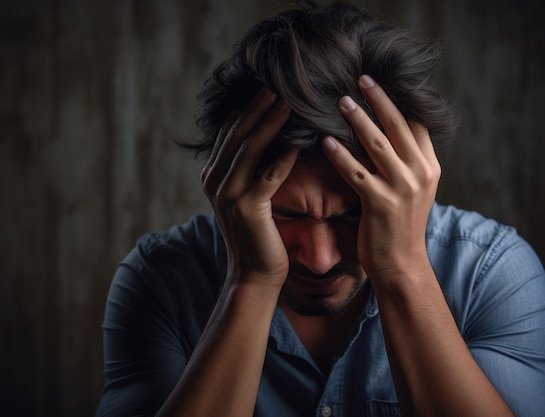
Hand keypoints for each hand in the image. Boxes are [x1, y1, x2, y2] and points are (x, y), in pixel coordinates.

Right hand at [202, 88, 297, 286]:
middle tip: (275, 85)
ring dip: (269, 123)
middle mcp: (215, 181)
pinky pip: (267, 175)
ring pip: (249, 149)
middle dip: (256, 108)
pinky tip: (296, 142)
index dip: (246, 110)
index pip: (230, 134)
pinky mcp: (248, 208)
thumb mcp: (245, 198)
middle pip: (238, 135)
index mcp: (213, 176)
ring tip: (286, 102)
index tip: (264, 89)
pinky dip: (282, 158)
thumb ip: (247, 172)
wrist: (253, 274)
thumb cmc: (257, 235)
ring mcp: (228, 194)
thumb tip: (267, 143)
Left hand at [322, 75, 440, 281]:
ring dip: (358, 120)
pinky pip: (357, 172)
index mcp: (429, 168)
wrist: (401, 265)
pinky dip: (340, 155)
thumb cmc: (400, 226)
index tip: (380, 83)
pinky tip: (325, 141)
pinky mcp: (380, 204)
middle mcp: (420, 174)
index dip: (399, 101)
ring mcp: (402, 189)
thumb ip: (406, 162)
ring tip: (340, 102)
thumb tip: (386, 133)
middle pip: (398, 126)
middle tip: (361, 78)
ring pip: (378, 144)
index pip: (416, 124)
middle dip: (379, 99)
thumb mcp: (414, 191)